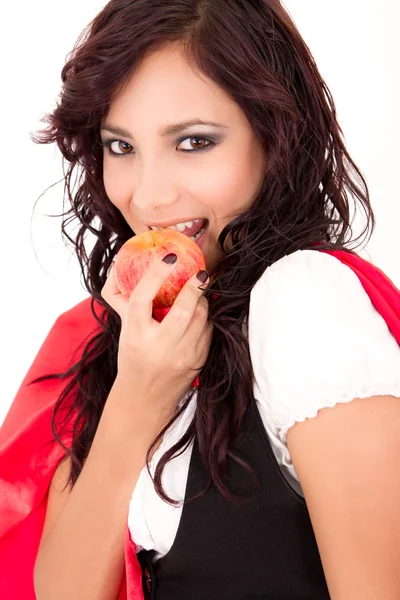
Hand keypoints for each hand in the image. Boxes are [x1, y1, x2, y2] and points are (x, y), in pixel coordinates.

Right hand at [101, 254, 212, 417]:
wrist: (145, 398)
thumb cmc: (132, 358)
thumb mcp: (124, 330)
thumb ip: (121, 300)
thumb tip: (118, 267)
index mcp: (135, 335)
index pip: (142, 299)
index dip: (156, 275)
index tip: (169, 258)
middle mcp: (159, 347)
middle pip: (183, 311)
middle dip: (195, 288)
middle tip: (200, 272)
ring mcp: (181, 357)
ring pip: (201, 319)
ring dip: (202, 301)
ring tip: (198, 292)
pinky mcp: (197, 362)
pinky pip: (208, 331)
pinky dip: (205, 318)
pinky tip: (200, 313)